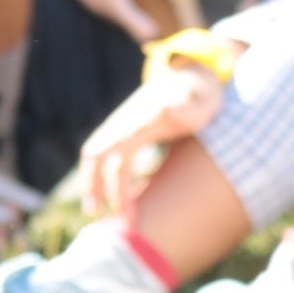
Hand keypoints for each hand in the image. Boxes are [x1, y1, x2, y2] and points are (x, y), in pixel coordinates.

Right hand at [74, 60, 228, 217]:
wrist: (191, 73)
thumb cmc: (199, 92)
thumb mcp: (199, 98)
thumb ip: (186, 106)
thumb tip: (167, 109)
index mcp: (139, 120)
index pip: (115, 153)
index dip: (113, 184)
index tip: (120, 212)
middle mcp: (124, 123)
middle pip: (98, 158)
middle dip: (97, 189)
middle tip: (105, 219)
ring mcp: (123, 126)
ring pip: (97, 157)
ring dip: (94, 184)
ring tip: (96, 211)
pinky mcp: (127, 131)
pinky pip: (107, 155)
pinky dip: (103, 175)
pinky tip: (115, 194)